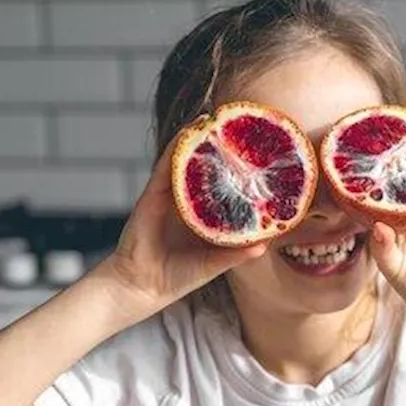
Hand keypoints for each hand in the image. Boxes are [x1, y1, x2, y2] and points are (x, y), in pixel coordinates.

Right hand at [95, 134, 266, 315]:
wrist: (142, 286)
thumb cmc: (176, 277)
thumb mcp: (213, 264)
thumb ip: (236, 254)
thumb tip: (264, 245)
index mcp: (203, 219)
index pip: (222, 191)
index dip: (237, 175)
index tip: (257, 159)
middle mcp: (187, 204)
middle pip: (205, 171)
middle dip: (219, 151)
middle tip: (238, 128)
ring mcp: (169, 197)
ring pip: (186, 162)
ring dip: (198, 140)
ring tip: (215, 119)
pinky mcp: (153, 195)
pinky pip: (166, 166)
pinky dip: (177, 147)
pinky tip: (191, 131)